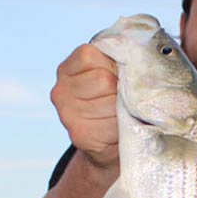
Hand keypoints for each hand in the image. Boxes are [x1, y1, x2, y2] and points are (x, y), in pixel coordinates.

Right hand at [50, 44, 119, 169]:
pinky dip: (122, 125)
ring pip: (111, 102)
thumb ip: (115, 59)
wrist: (108, 141)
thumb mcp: (110, 71)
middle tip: (121, 98)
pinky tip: (117, 127)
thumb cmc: (113, 98)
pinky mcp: (79, 135)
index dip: (111, 64)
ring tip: (120, 113)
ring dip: (124, 108)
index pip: (89, 56)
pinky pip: (112, 125)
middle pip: (104, 80)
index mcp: (66, 69)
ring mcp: (67, 114)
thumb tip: (135, 64)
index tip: (116, 75)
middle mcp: (60, 91)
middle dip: (121, 88)